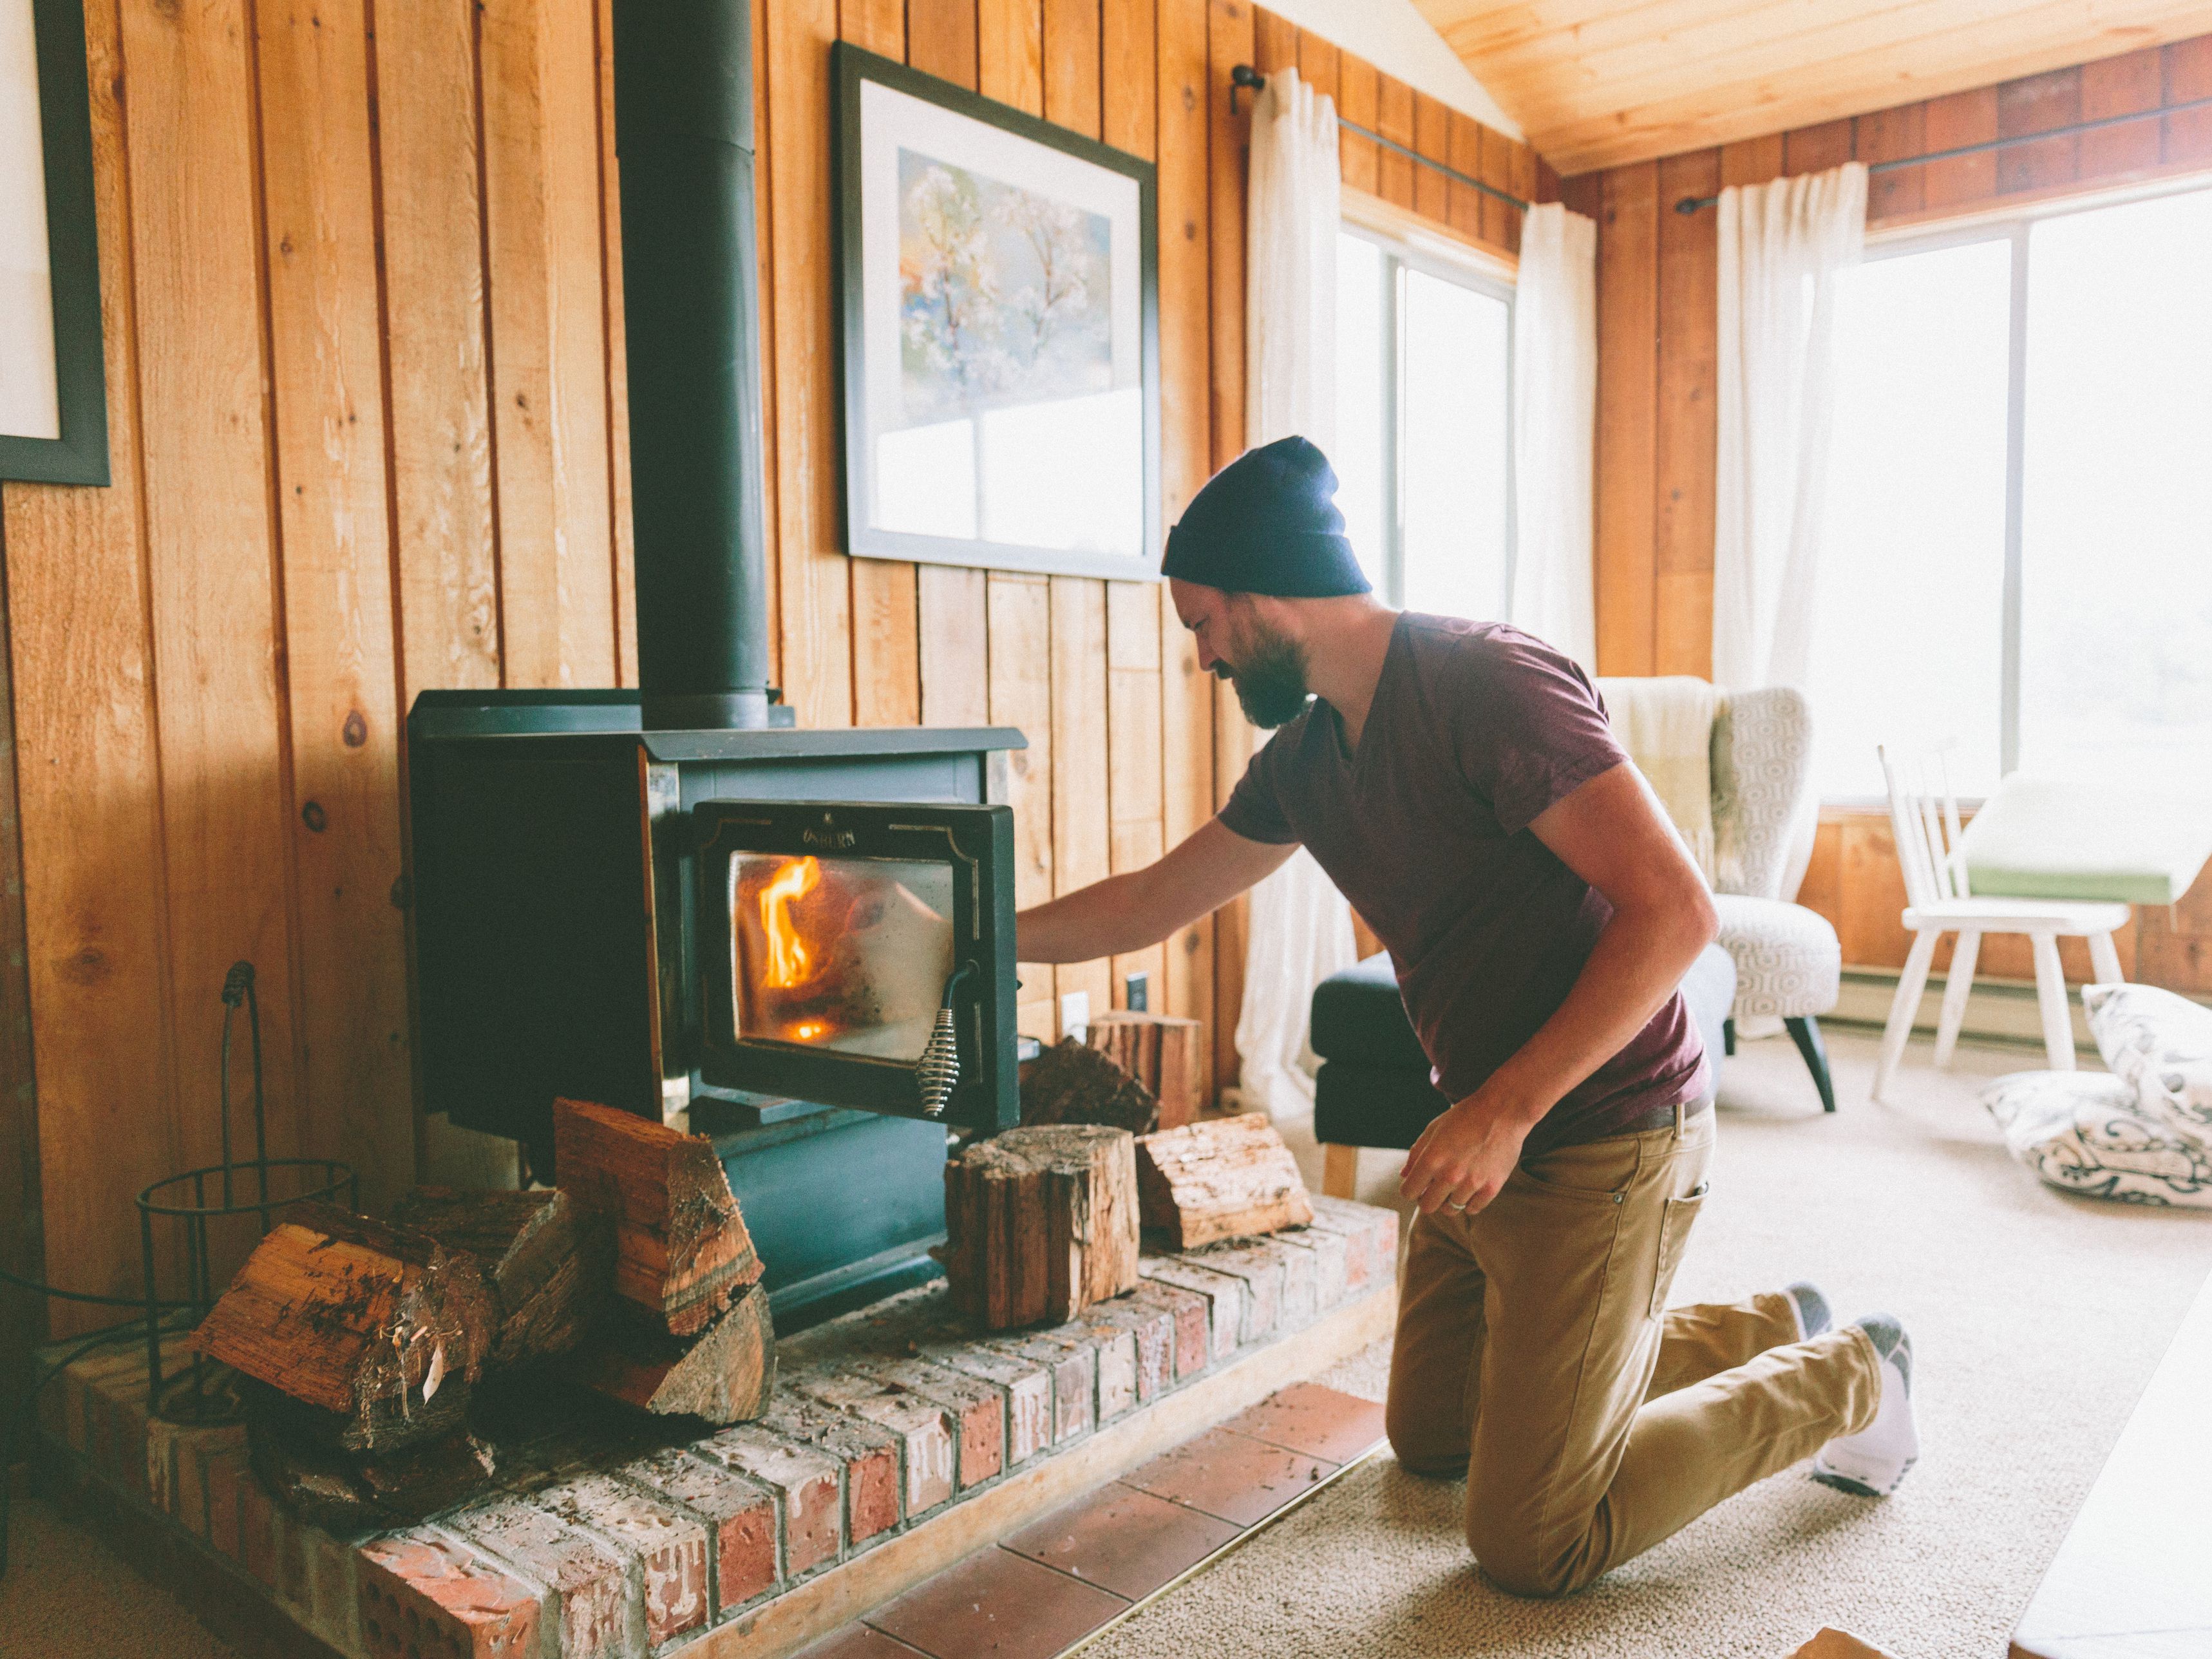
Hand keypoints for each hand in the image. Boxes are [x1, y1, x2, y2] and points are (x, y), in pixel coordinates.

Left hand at [1399, 1091, 1533, 1217]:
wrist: (1502, 1111)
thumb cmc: (1465, 1117)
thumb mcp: (1433, 1129)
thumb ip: (1416, 1154)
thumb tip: (1404, 1175)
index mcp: (1432, 1159)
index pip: (1409, 1192)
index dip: (1410, 1189)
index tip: (1417, 1185)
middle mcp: (1450, 1175)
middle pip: (1428, 1207)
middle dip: (1426, 1199)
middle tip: (1433, 1189)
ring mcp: (1472, 1183)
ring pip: (1451, 1209)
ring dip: (1449, 1199)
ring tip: (1455, 1184)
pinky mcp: (1491, 1188)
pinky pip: (1473, 1209)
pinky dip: (1469, 1201)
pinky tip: (1470, 1188)